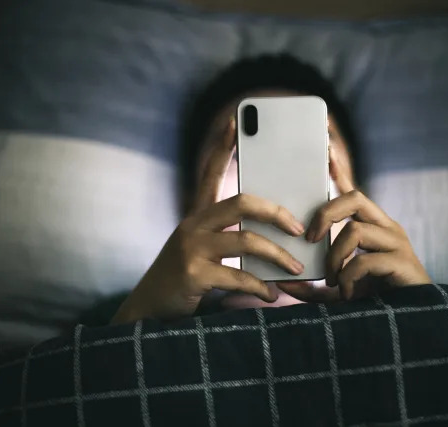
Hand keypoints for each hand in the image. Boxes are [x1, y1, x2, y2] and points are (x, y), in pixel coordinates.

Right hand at [112, 119, 304, 322]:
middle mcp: (192, 224)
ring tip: (295, 269)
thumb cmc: (183, 278)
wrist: (148, 309)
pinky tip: (270, 296)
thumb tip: (275, 239)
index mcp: (196, 215)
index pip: (210, 173)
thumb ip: (227, 237)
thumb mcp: (200, 250)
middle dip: (277, 213)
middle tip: (299, 229)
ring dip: (278, 257)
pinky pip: (239, 275)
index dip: (222, 146)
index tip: (234, 121)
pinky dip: (260, 287)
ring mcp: (191, 247)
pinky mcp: (194, 274)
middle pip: (242, 202)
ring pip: (247, 240)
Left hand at [277, 131, 430, 301]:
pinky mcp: (403, 263)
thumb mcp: (336, 289)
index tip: (324, 149)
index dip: (339, 170)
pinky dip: (348, 277)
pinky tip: (346, 292)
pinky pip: (366, 261)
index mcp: (372, 227)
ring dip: (334, 257)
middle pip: (355, 198)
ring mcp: (397, 244)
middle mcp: (386, 228)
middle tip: (310, 239)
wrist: (412, 322)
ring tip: (332, 280)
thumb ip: (311, 286)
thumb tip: (281, 283)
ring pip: (355, 230)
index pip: (353, 191)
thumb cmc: (375, 301)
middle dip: (326, 214)